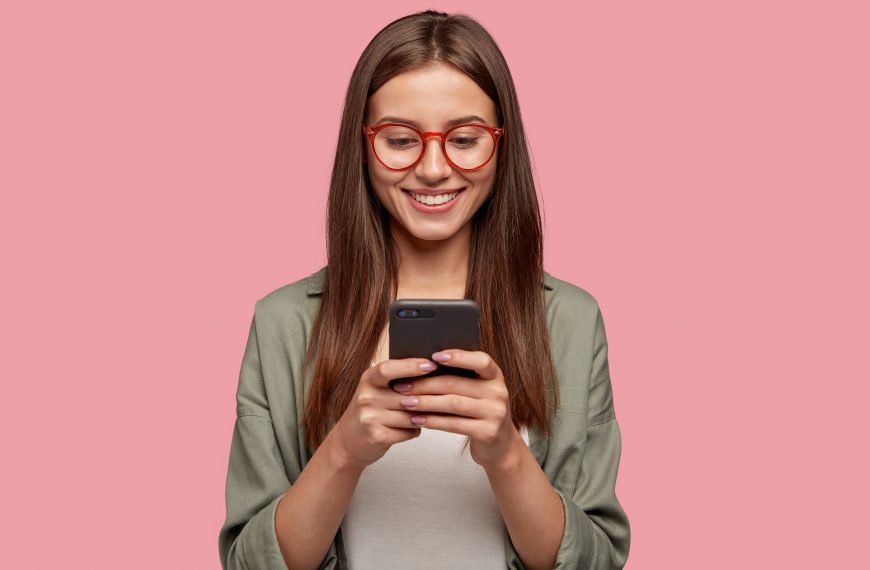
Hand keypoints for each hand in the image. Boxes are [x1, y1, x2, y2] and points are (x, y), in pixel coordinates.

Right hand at [332, 357, 436, 470]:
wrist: (347, 441)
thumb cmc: (370, 411)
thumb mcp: (376, 389)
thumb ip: (397, 380)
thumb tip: (431, 371)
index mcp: (368, 379)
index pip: (388, 369)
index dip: (410, 366)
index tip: (431, 364)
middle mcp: (366, 397)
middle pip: (406, 396)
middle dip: (427, 397)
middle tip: (443, 395)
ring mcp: (370, 418)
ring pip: (411, 415)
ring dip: (422, 416)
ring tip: (423, 414)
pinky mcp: (377, 436)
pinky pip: (409, 431)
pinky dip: (414, 430)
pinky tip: (410, 428)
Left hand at [391, 349, 519, 470]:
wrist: (500, 444)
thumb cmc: (480, 411)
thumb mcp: (478, 390)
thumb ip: (460, 377)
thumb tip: (423, 365)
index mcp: (494, 376)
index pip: (481, 360)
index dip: (458, 357)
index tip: (434, 356)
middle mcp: (498, 392)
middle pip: (456, 384)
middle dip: (425, 384)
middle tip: (402, 386)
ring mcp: (495, 413)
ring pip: (453, 404)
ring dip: (425, 403)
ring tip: (405, 402)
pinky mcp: (488, 432)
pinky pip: (454, 424)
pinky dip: (433, 421)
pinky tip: (417, 419)